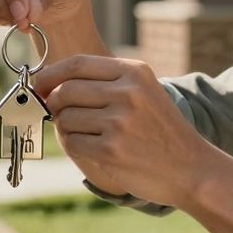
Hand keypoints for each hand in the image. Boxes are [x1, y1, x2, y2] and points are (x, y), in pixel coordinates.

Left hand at [35, 55, 210, 208]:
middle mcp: (127, 93)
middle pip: (65, 91)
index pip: (77, 63)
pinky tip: (95, 150)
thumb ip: (104, 84)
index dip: (51, 74)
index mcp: (134, 72)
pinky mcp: (112, 150)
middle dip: (54, 104)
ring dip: (67, 129)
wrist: (193, 169)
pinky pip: (73, 143)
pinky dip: (76, 147)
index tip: (39, 85)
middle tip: (58, 115)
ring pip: (66, 118)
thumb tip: (51, 84)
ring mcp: (120, 122)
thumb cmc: (161, 132)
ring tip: (88, 135)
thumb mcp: (144, 93)